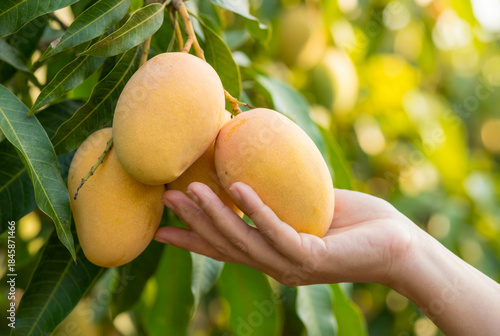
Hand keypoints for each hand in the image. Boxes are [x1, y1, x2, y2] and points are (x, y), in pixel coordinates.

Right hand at [154, 182, 413, 285]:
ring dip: (215, 215)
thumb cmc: (354, 221)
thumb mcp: (308, 206)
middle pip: (225, 245)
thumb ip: (281, 197)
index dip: (190, 238)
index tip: (158, 226)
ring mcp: (293, 265)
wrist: (398, 244)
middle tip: (165, 196)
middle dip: (193, 222)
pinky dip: (257, 210)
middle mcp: (276, 264)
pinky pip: (279, 233)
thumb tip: (253, 164)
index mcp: (271, 253)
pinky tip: (237, 188)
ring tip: (190, 189)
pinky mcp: (314, 259)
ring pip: (244, 241)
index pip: (223, 247)